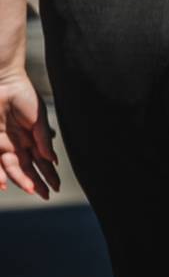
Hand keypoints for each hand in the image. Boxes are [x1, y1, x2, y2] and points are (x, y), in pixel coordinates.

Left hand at [0, 69, 57, 199]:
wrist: (3, 83)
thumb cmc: (24, 97)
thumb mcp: (39, 119)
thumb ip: (44, 139)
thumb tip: (51, 159)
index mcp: (32, 140)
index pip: (41, 162)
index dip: (48, 175)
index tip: (55, 188)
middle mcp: (18, 145)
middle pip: (27, 168)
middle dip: (35, 182)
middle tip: (44, 194)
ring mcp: (4, 145)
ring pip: (11, 168)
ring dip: (20, 180)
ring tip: (30, 189)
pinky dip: (0, 174)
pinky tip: (4, 184)